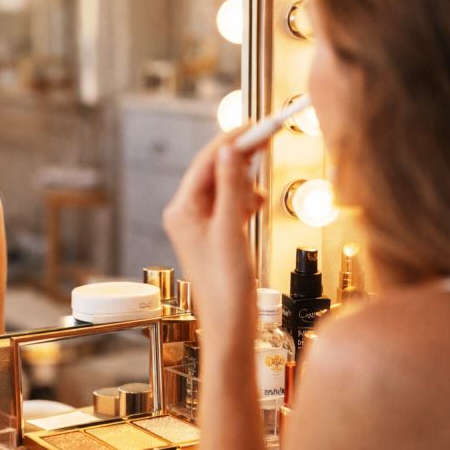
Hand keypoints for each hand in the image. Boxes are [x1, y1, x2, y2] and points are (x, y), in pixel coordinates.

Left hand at [162, 135, 262, 339]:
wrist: (229, 325)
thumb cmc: (225, 285)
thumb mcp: (231, 229)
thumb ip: (232, 187)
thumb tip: (230, 151)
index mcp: (181, 210)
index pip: (206, 162)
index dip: (231, 141)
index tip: (257, 124)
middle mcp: (186, 214)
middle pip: (214, 171)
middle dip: (240, 156)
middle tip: (268, 138)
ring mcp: (200, 225)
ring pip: (224, 187)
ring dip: (244, 179)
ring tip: (263, 178)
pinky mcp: (215, 235)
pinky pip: (230, 205)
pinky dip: (245, 199)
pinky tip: (257, 203)